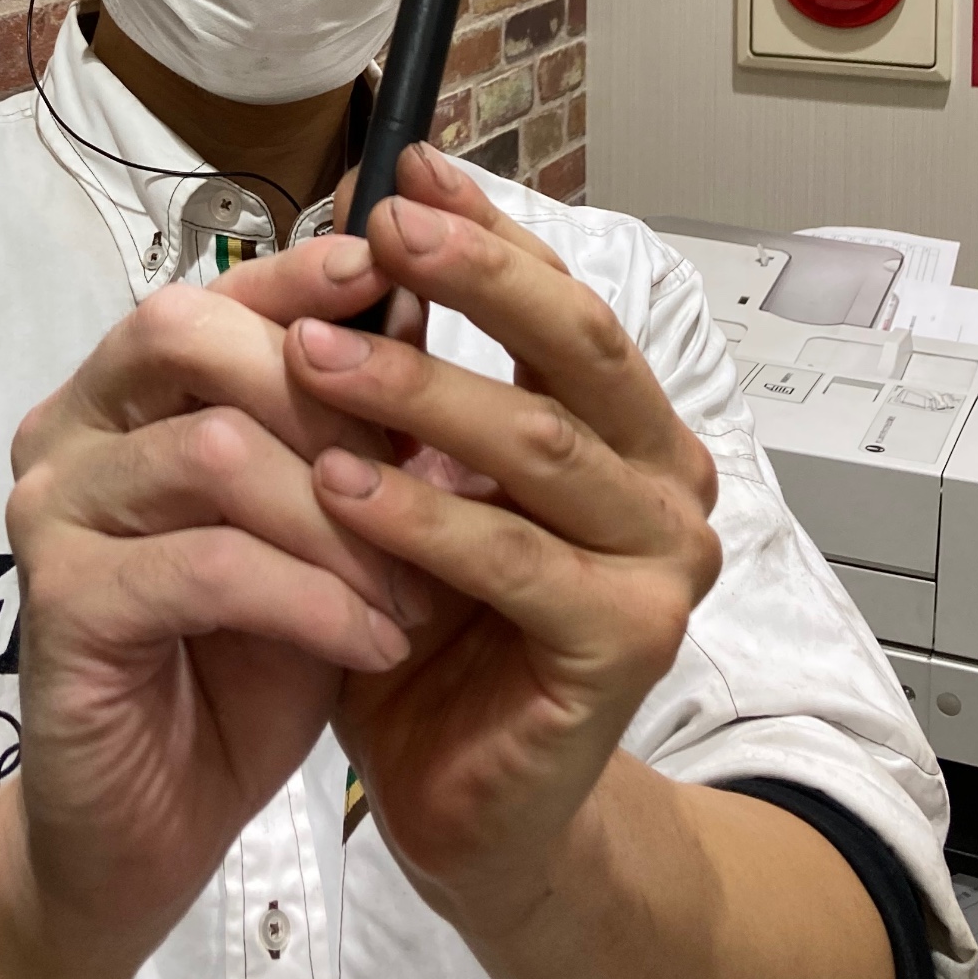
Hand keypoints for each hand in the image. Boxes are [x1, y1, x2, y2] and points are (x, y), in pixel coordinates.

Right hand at [3, 243, 428, 958]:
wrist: (149, 828)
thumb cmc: (243, 663)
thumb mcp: (318, 530)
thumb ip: (349, 432)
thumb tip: (430, 310)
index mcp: (122, 391)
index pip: (213, 291)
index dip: (306, 275)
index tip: (406, 275)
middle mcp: (68, 427)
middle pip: (188, 333)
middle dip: (323, 386)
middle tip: (423, 468)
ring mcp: (52, 510)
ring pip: (213, 448)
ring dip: (338, 516)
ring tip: (415, 585)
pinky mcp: (61, 602)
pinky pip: (209, 565)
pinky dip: (312, 597)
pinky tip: (374, 641)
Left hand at [289, 144, 721, 941]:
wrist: (474, 811)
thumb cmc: (436, 629)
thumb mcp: (413, 476)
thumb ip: (405, 372)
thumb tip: (351, 223)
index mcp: (628, 425)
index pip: (561, 297)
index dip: (487, 228)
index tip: (404, 167)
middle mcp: (667, 479)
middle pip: (578, 344)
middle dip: (475, 273)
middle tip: (380, 226)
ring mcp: (662, 563)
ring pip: (540, 444)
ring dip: (419, 391)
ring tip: (311, 353)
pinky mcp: (628, 644)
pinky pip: (515, 561)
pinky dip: (421, 519)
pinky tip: (338, 486)